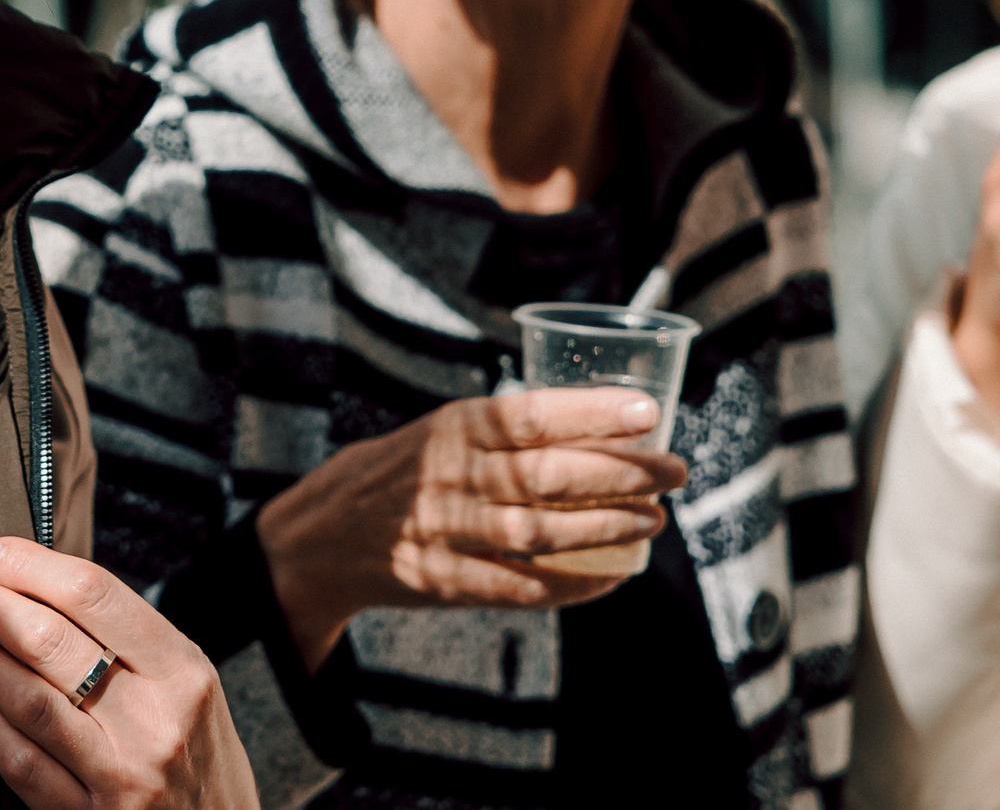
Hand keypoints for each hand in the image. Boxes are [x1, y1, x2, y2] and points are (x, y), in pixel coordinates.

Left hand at [0, 537, 259, 809]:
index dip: (31, 565)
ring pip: (27, 699)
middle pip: (51, 640)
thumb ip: (133, 641)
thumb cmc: (201, 757)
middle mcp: (154, 721)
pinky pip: (20, 763)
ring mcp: (120, 774)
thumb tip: (46, 587)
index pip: (94, 595)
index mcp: (184, 673)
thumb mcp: (192, 687)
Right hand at [253, 389, 687, 670]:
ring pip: (540, 532)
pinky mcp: (443, 581)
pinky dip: (572, 584)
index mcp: (453, 428)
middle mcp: (449, 476)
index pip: (530, 414)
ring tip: (653, 521)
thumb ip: (506, 430)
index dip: (593, 414)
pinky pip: (518, 587)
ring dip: (606, 528)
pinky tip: (612, 576)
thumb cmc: (407, 470)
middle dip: (621, 474)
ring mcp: (444, 532)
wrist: (326, 532)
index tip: (650, 412)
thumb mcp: (444, 430)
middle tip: (673, 472)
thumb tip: (605, 425)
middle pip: (547, 475)